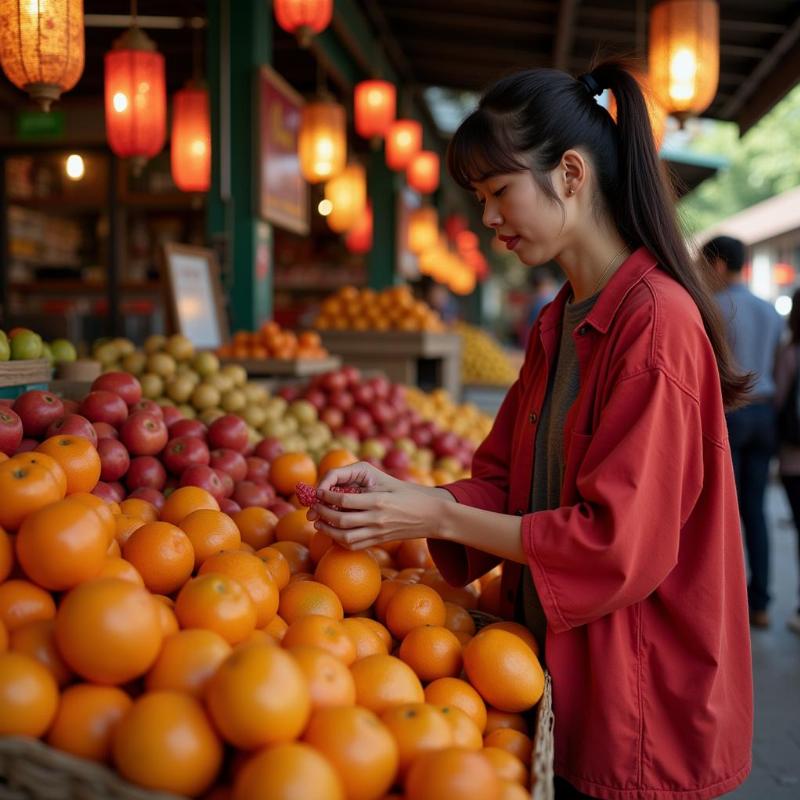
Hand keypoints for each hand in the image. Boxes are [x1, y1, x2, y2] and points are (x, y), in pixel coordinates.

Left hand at [307, 461, 442, 549]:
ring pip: (344, 537)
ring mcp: (378, 533)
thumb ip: (361, 481)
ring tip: (318, 522)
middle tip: (314, 507)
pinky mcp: (379, 541)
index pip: (344, 499)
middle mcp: (377, 518)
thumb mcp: (386, 481)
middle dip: (322, 513)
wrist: (432, 515)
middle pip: (340, 520)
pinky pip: (354, 545)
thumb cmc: (408, 493)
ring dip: (327, 530)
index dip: (326, 496)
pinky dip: (339, 540)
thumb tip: (334, 482)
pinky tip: (333, 532)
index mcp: (378, 500)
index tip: (319, 492)